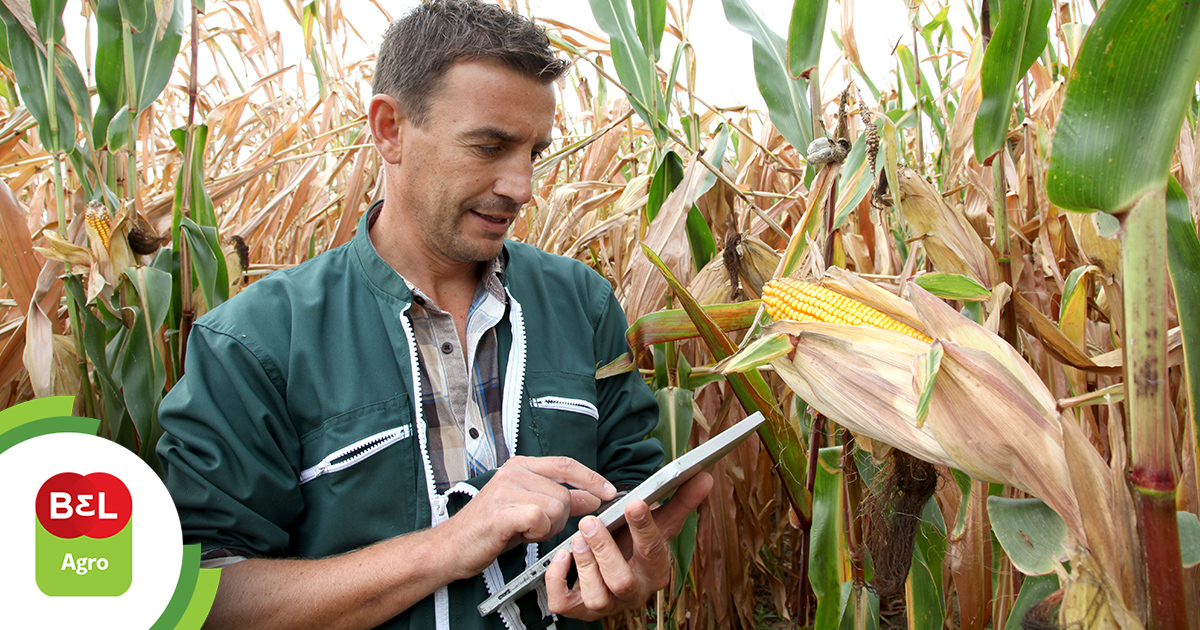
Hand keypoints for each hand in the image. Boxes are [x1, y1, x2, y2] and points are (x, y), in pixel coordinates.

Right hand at [441, 456, 616, 579]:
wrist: (452, 547)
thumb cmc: (490, 528)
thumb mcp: (530, 508)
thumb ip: (561, 500)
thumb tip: (593, 497)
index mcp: (521, 466)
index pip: (566, 465)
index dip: (591, 478)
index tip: (610, 492)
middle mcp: (513, 472)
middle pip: (564, 494)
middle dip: (559, 518)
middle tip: (535, 527)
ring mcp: (505, 489)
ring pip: (556, 508)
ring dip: (546, 528)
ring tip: (524, 531)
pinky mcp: (501, 511)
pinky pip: (540, 518)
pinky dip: (536, 532)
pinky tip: (520, 535)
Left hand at [545, 471, 713, 620]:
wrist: (615, 565)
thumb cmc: (635, 544)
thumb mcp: (658, 523)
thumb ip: (680, 501)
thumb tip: (705, 477)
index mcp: (655, 570)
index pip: (654, 551)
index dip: (644, 528)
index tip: (635, 503)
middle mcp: (632, 592)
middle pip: (623, 582)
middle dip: (605, 552)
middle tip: (591, 522)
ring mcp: (606, 603)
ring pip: (597, 597)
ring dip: (585, 566)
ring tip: (577, 538)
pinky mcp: (579, 608)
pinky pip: (564, 605)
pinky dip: (558, 582)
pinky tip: (561, 557)